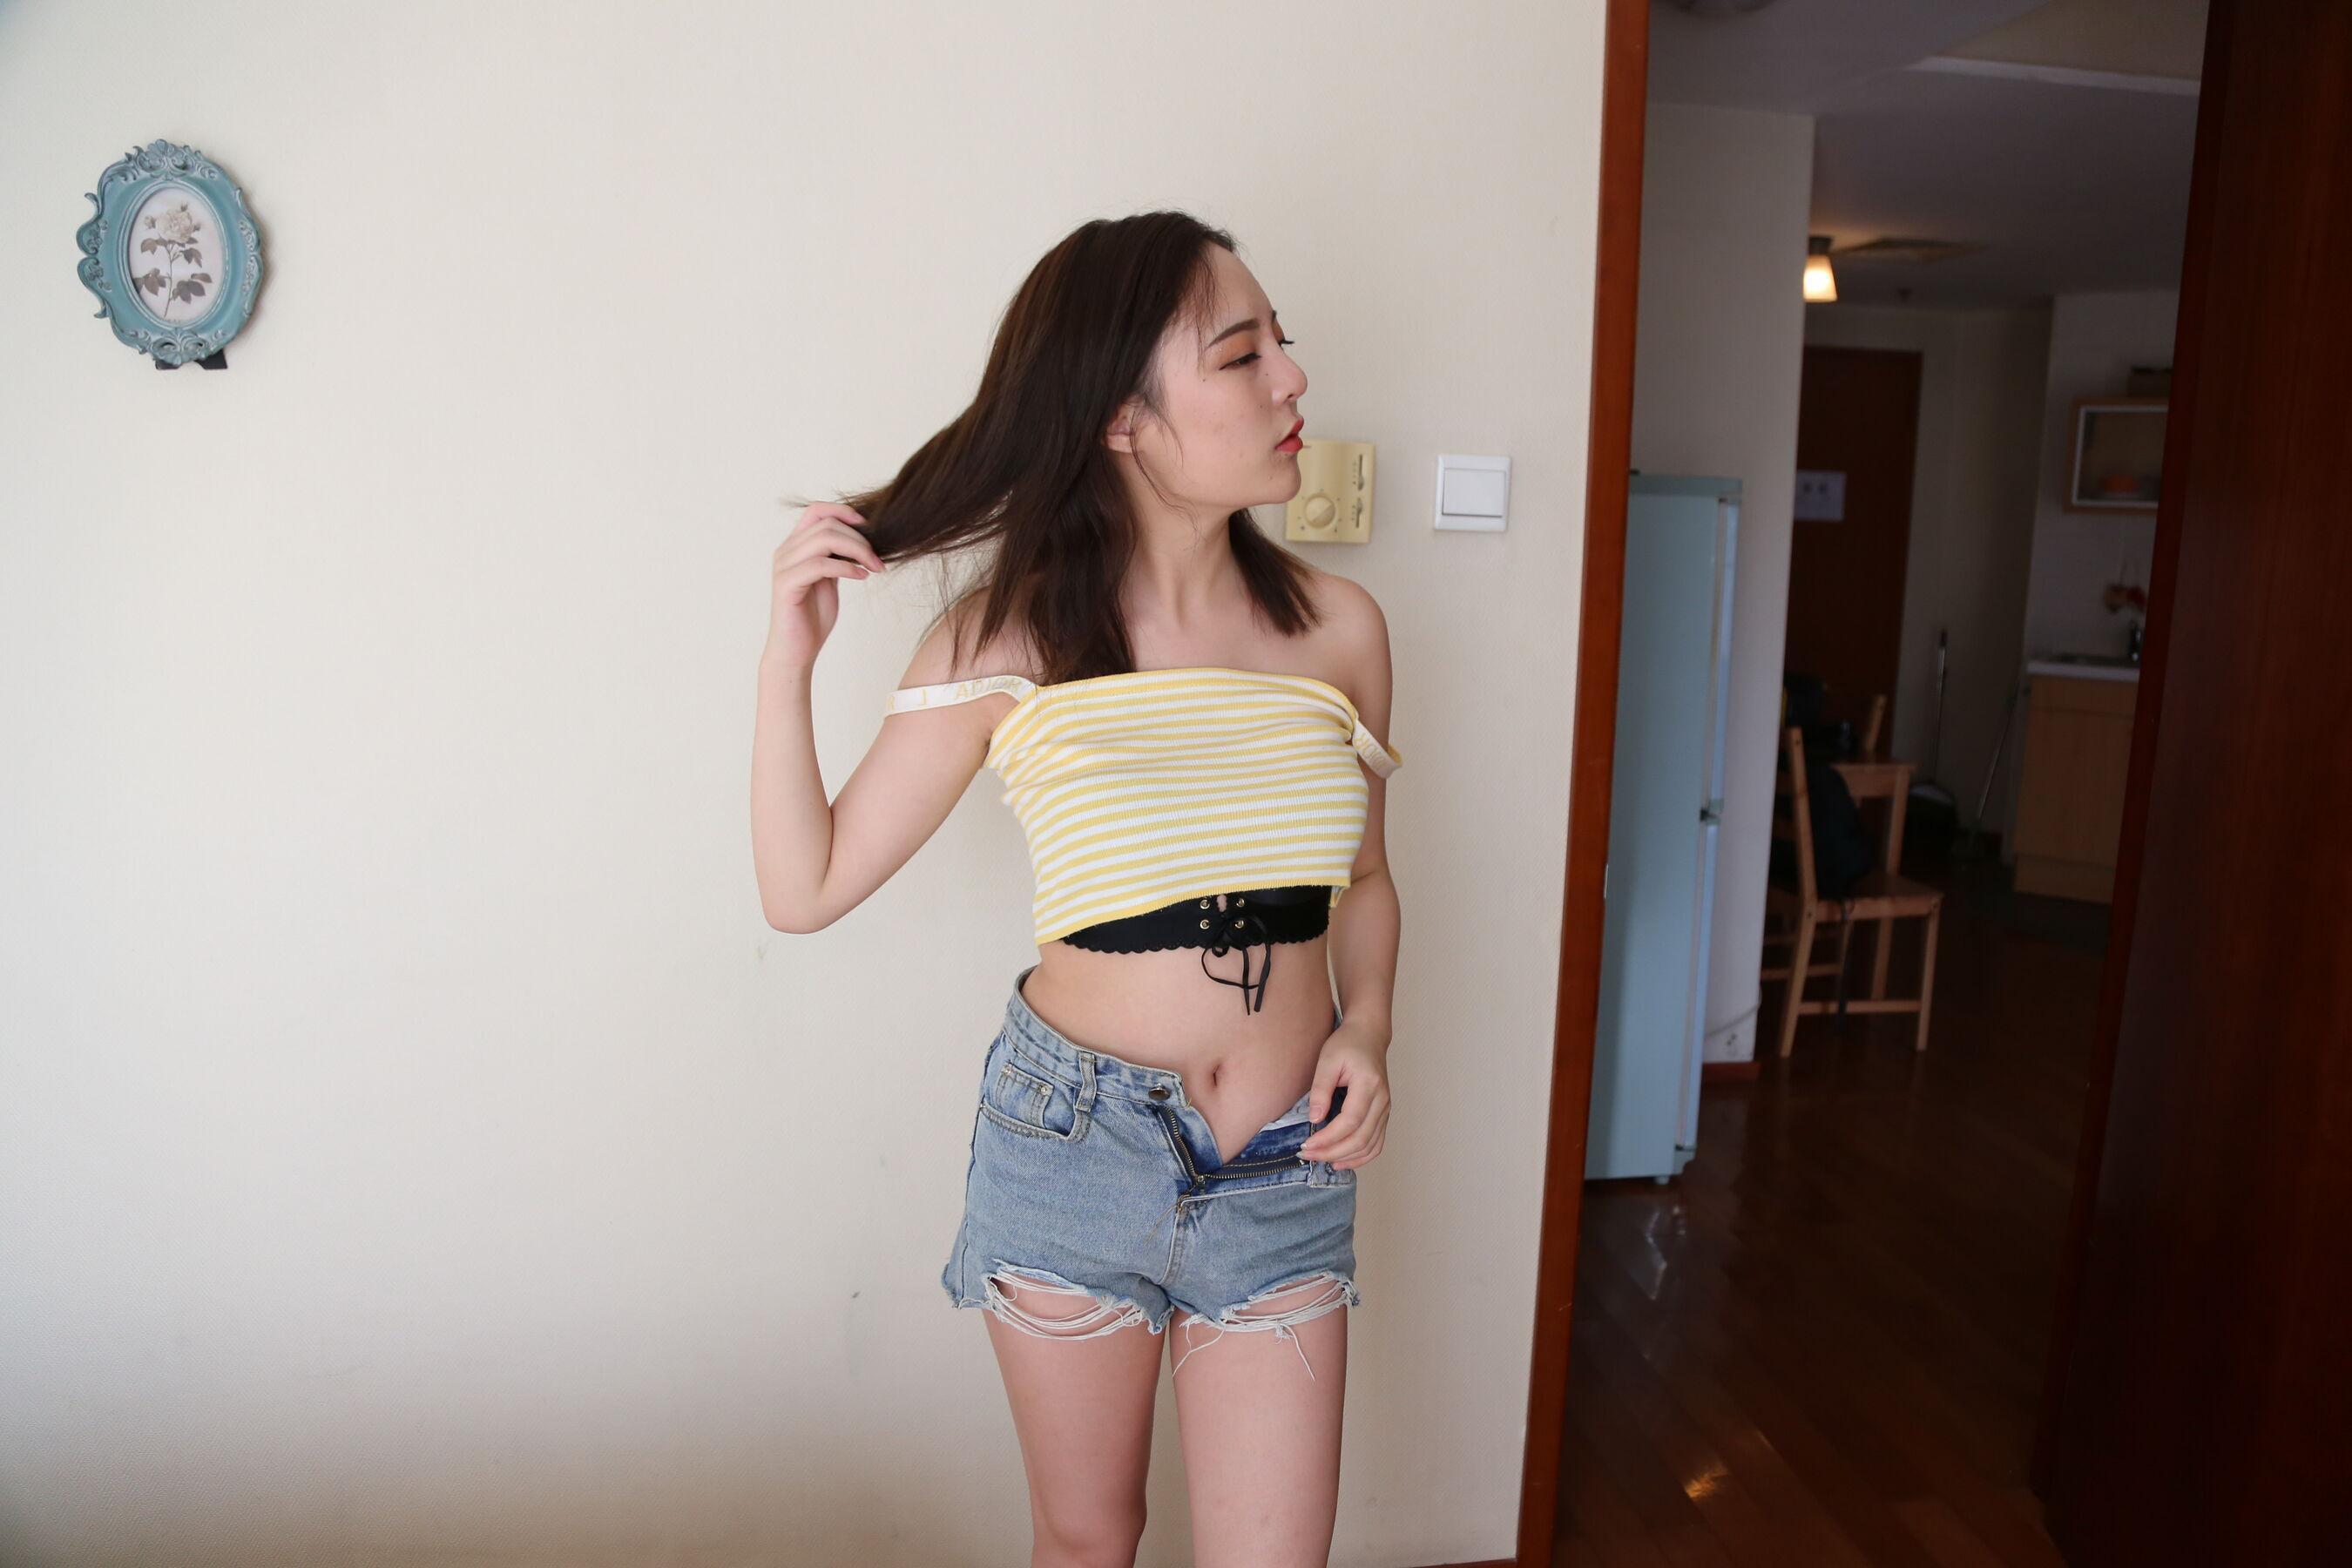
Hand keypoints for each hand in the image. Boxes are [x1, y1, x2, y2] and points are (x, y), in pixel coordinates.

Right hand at [763, 503, 885, 670]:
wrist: (796, 651)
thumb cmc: (812, 618)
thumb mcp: (829, 580)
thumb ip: (836, 557)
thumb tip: (860, 540)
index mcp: (794, 546)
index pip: (816, 510)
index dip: (844, 511)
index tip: (869, 528)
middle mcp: (785, 551)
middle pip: (826, 524)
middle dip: (859, 539)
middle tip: (878, 560)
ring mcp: (784, 566)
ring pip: (824, 539)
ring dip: (857, 551)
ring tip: (874, 567)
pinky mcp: (786, 584)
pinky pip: (820, 564)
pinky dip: (846, 567)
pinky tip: (861, 577)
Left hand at [1297, 1019, 1389, 1170]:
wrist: (1369, 1036)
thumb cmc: (1347, 1044)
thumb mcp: (1327, 1060)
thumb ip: (1320, 1089)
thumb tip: (1314, 1119)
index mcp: (1369, 1085)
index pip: (1351, 1121)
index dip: (1329, 1138)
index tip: (1308, 1144)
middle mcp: (1382, 1100)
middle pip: (1361, 1138)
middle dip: (1332, 1152)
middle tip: (1308, 1154)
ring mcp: (1385, 1109)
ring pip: (1370, 1146)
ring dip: (1345, 1158)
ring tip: (1320, 1159)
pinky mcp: (1383, 1115)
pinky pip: (1376, 1144)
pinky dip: (1360, 1157)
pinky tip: (1341, 1161)